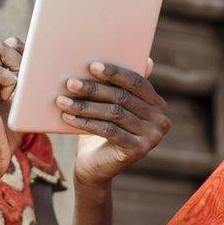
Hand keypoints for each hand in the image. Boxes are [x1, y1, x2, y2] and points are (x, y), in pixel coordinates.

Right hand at [0, 37, 24, 183]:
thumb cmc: (3, 136)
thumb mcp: (15, 104)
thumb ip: (22, 84)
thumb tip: (47, 66)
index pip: (4, 46)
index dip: (23, 55)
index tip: (32, 75)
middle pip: (2, 44)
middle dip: (21, 58)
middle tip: (27, 84)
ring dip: (17, 68)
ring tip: (18, 93)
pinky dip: (11, 82)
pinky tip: (11, 100)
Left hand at [56, 58, 169, 187]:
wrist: (94, 168)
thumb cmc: (100, 129)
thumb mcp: (110, 105)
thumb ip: (118, 85)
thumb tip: (122, 56)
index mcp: (157, 103)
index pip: (137, 81)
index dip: (114, 72)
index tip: (91, 65)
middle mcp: (161, 119)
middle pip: (123, 97)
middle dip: (94, 88)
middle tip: (70, 82)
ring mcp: (152, 137)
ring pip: (114, 113)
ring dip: (85, 105)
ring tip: (62, 100)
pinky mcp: (138, 150)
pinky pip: (109, 130)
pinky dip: (86, 122)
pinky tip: (68, 117)